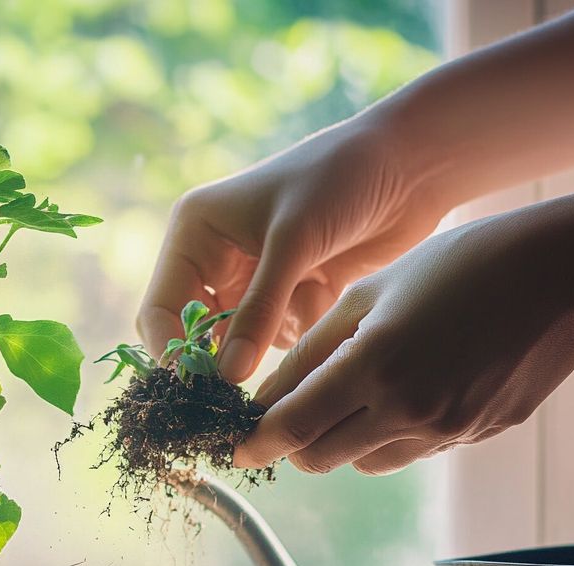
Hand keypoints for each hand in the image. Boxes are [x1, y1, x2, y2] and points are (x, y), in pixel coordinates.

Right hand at [137, 116, 450, 381]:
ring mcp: (254, 281)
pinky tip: (329, 292)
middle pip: (195, 334)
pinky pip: (279, 338)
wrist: (412, 164)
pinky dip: (303, 329)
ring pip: (240, 343)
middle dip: (217, 359)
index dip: (172, 350)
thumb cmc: (341, 180)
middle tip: (236, 392)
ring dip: (269, 341)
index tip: (196, 388)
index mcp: (195, 233)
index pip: (160, 308)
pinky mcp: (291, 296)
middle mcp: (215, 259)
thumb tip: (226, 377)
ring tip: (305, 303)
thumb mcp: (292, 243)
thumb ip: (257, 312)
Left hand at [233, 190, 573, 474]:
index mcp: (373, 365)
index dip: (255, 442)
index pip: (291, 428)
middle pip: (320, 458)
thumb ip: (309, 351)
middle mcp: (409, 408)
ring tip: (355, 392)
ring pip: (364, 462)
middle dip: (294, 443)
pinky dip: (391, 433)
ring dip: (343, 439)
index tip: (235, 446)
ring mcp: (448, 428)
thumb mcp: (367, 293)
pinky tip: (407, 388)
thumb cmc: (456, 265)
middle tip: (288, 416)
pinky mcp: (478, 434)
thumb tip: (266, 399)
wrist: (559, 271)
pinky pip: (413, 450)